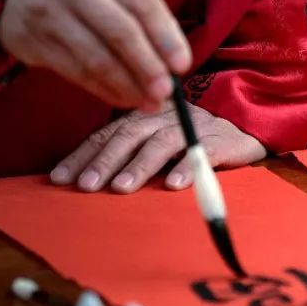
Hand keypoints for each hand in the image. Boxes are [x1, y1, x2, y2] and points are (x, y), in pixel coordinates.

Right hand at [0, 0, 191, 110]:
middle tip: (167, 92)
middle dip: (148, 66)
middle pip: (119, 31)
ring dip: (128, 86)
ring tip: (150, 102)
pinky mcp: (30, 40)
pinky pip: (76, 72)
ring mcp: (44, 11)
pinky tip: (125, 98)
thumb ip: (144, 11)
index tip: (183, 65)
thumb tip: (175, 62)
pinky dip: (105, 90)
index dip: (165, 37)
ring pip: (96, 58)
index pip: (141, 2)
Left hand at [49, 103, 265, 193]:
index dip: (83, 154)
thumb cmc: (194, 139)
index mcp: (144, 118)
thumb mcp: (158, 141)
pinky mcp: (220, 140)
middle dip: (105, 160)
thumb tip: (85, 178)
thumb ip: (130, 151)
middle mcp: (164, 118)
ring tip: (122, 187)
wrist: (246, 122)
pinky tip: (174, 185)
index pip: (107, 134)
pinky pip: (202, 152)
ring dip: (140, 165)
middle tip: (85, 186)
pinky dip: (188, 167)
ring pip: (161, 143)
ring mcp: (193, 128)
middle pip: (129, 135)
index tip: (59, 178)